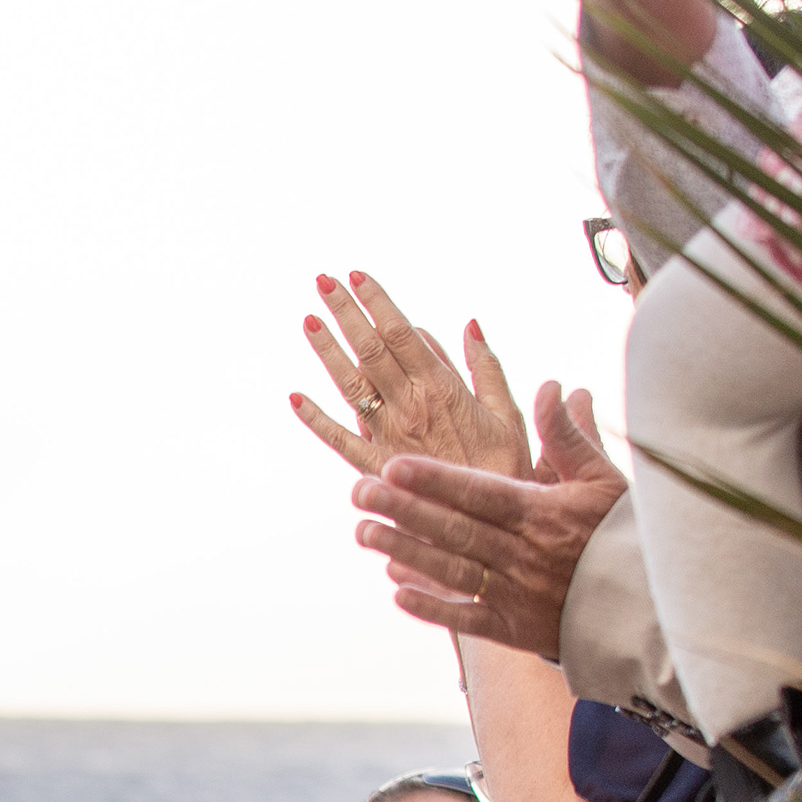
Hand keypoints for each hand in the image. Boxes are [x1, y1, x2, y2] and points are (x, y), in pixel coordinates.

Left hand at [290, 272, 530, 481]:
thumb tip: (467, 325)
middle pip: (370, 350)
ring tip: (307, 320)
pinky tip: (294, 397)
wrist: (486, 525)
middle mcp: (408, 407)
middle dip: (345, 313)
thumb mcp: (507, 413)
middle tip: (322, 281)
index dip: (377, 303)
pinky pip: (338, 439)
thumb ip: (486, 369)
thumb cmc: (503, 468)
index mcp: (442, 389)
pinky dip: (315, 418)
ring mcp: (386, 436)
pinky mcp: (373, 466)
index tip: (356, 276)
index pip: (402, 334)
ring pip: (350, 385)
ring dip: (326, 351)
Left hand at [352, 383, 624, 659]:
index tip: (394, 464)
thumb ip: (569, 436)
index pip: (480, 493)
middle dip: (404, 510)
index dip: (436, 480)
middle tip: (359, 490)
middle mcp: (524, 554)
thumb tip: (555, 387)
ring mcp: (517, 595)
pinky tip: (396, 591)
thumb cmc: (620, 532)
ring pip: (453, 571)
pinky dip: (434, 606)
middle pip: (455, 530)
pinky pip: (469, 619)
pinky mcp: (515, 630)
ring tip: (364, 532)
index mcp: (543, 514)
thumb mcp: (602, 479)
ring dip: (405, 553)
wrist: (646, 604)